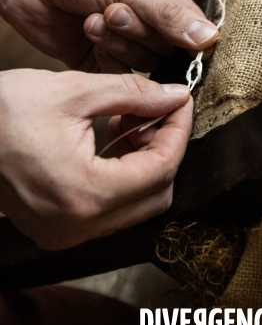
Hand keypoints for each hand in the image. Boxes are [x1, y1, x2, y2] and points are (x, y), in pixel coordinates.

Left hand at [0, 0, 218, 71]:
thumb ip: (166, 14)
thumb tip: (209, 38)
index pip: (193, 26)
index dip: (192, 39)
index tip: (188, 47)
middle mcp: (148, 21)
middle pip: (167, 48)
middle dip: (139, 31)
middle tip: (112, 9)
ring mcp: (125, 43)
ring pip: (144, 62)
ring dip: (118, 41)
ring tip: (93, 17)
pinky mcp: (102, 61)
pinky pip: (119, 73)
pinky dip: (104, 56)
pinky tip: (86, 33)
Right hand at [0, 69, 191, 249]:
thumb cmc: (5, 109)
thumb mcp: (76, 91)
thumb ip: (135, 94)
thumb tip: (175, 97)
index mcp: (85, 193)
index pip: (161, 169)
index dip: (178, 131)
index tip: (180, 103)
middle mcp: (78, 226)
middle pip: (156, 194)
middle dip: (164, 149)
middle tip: (155, 112)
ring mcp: (66, 233)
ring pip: (136, 205)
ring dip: (144, 163)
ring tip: (127, 122)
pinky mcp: (58, 229)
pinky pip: (110, 209)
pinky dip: (122, 176)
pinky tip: (110, 140)